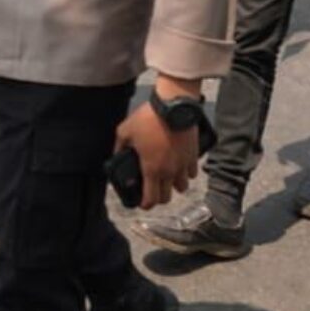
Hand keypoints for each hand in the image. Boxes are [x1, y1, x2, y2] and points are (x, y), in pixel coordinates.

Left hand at [113, 89, 201, 209]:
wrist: (173, 105)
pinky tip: (180, 165)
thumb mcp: (125, 131)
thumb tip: (116, 154)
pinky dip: (187, 173)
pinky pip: (193, 173)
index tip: (142, 201)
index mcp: (151, 169)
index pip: (150, 200)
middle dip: (159, 197)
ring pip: (182, 187)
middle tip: (154, 189)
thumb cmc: (148, 118)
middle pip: (167, 198)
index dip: (145, 204)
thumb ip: (119, 147)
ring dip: (175, 185)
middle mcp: (169, 172)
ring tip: (168, 177)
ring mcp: (183, 165)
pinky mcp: (193, 156)